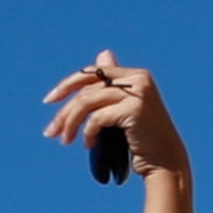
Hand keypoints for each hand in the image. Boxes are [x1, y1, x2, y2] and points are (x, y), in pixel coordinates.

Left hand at [41, 52, 188, 184]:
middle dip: (64, 111)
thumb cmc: (140, 136)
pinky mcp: (134, 109)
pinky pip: (97, 118)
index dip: (67, 85)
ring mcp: (137, 92)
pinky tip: (88, 145)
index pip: (92, 73)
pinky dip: (88, 133)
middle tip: (50, 132)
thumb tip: (103, 54)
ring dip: (70, 124)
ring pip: (87, 103)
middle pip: (86, 89)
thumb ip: (109, 86)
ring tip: (65, 141)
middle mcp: (138, 78)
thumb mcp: (121, 107)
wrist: (163, 158)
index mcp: (135, 75)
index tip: (49, 100)